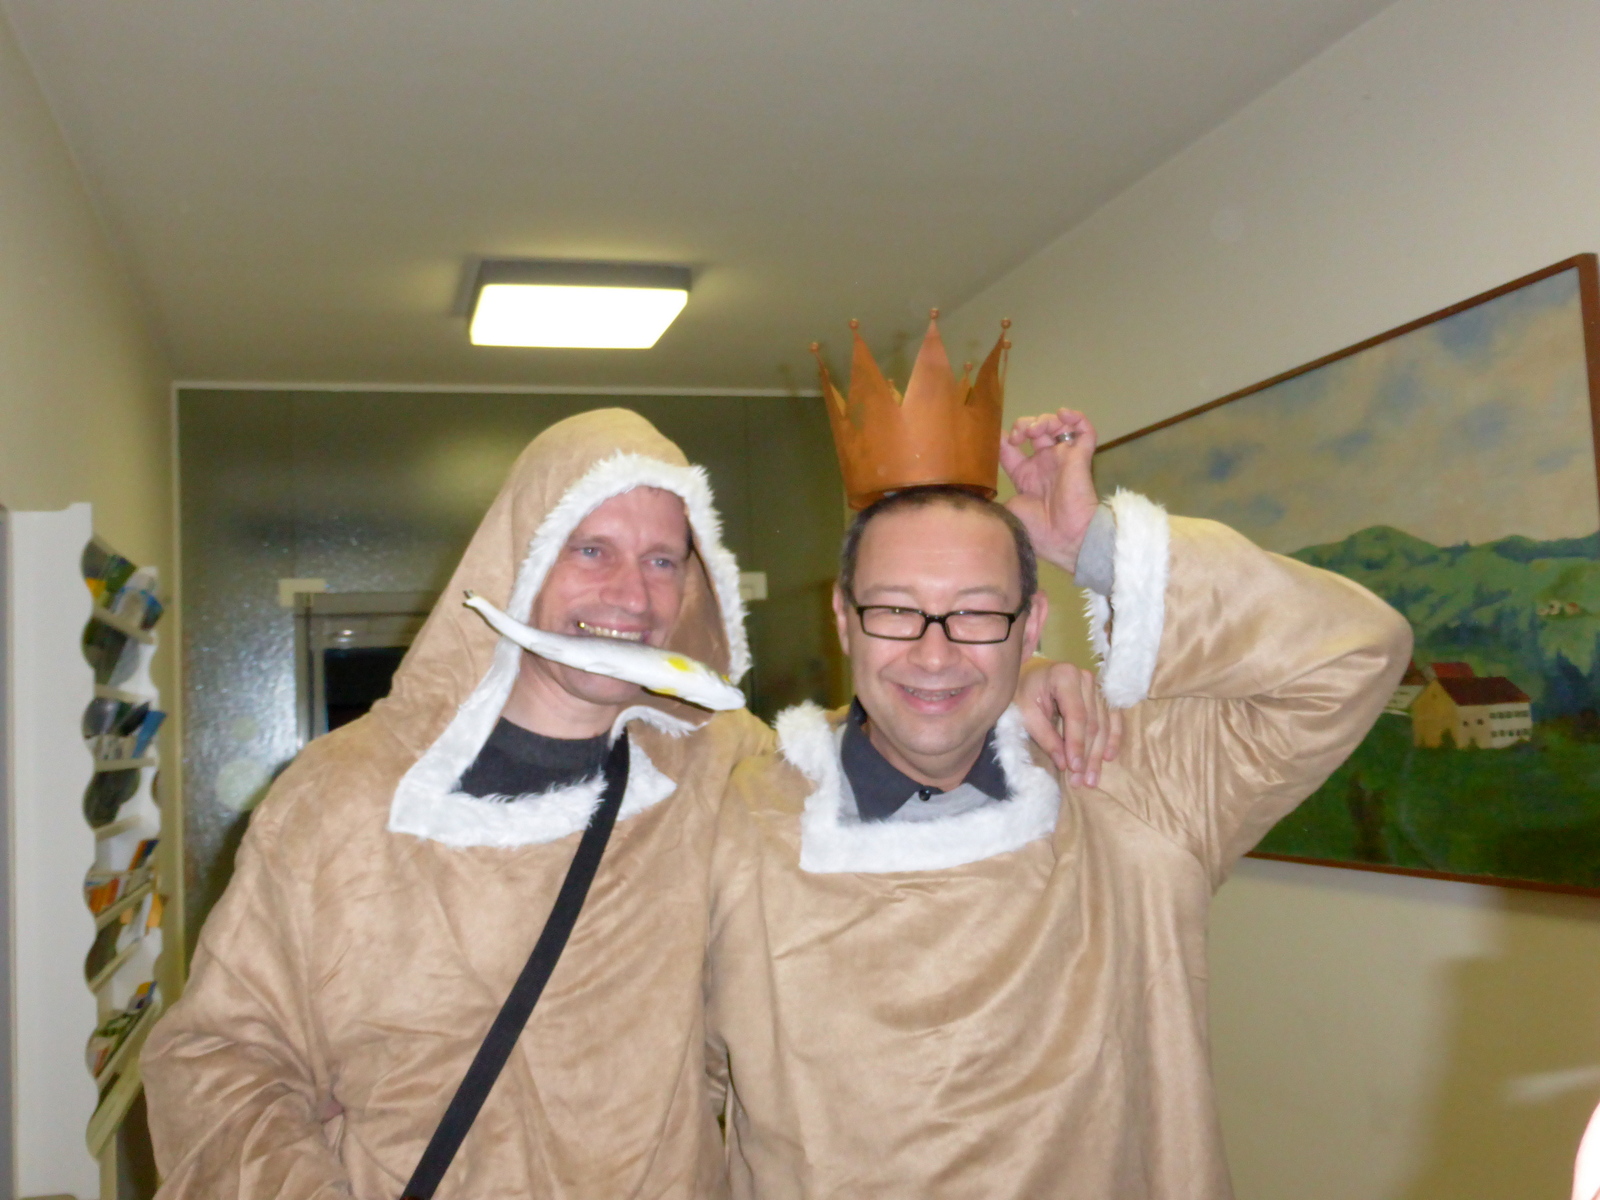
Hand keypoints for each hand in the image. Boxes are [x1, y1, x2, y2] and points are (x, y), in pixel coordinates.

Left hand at [1000, 409, 1099, 573]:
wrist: (1065, 539)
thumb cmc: (1037, 529)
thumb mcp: (1007, 509)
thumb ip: (996, 493)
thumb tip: (978, 486)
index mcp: (1026, 476)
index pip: (1012, 448)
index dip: (1003, 437)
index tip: (995, 436)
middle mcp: (1045, 463)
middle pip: (1034, 430)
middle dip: (1024, 425)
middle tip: (1018, 436)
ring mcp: (1063, 458)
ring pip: (1057, 425)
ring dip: (1044, 420)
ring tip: (1035, 431)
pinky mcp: (1081, 456)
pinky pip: (1085, 430)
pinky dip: (1076, 417)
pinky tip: (1063, 415)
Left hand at [1015, 657, 1121, 786]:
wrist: (1030, 676)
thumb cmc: (1024, 692)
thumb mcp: (1026, 712)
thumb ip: (1045, 737)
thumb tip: (1065, 765)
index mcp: (1066, 676)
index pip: (1077, 716)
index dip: (1077, 744)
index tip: (1074, 768)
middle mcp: (1086, 679)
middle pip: (1093, 723)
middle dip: (1088, 755)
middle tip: (1082, 781)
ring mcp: (1097, 687)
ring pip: (1103, 726)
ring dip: (1098, 754)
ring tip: (1092, 779)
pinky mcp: (1102, 696)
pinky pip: (1113, 719)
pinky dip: (1112, 739)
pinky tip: (1108, 758)